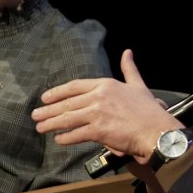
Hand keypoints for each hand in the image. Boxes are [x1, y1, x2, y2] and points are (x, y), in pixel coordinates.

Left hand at [32, 49, 182, 161]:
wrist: (156, 130)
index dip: (57, 92)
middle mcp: (99, 97)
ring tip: (40, 128)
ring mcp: (97, 113)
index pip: (75, 87)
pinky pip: (76, 134)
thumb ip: (129, 69)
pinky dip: (66, 138)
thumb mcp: (138, 85)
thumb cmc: (149, 110)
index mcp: (106, 85)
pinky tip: (59, 139)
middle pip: (67, 103)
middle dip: (48, 110)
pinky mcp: (98, 130)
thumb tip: (128, 52)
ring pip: (67, 118)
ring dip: (51, 124)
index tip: (45, 98)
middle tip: (36, 115)